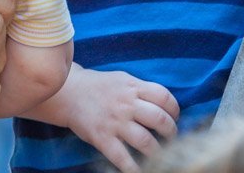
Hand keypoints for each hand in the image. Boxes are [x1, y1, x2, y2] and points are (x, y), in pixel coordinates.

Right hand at [62, 67, 179, 172]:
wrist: (69, 93)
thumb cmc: (99, 86)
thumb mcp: (123, 80)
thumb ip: (142, 90)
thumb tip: (165, 105)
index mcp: (133, 87)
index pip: (164, 97)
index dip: (174, 110)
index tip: (174, 117)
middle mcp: (126, 104)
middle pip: (159, 119)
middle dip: (171, 132)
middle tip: (171, 137)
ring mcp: (115, 122)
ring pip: (146, 141)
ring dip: (158, 151)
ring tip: (160, 154)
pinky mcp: (102, 138)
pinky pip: (122, 158)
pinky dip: (134, 169)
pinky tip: (141, 171)